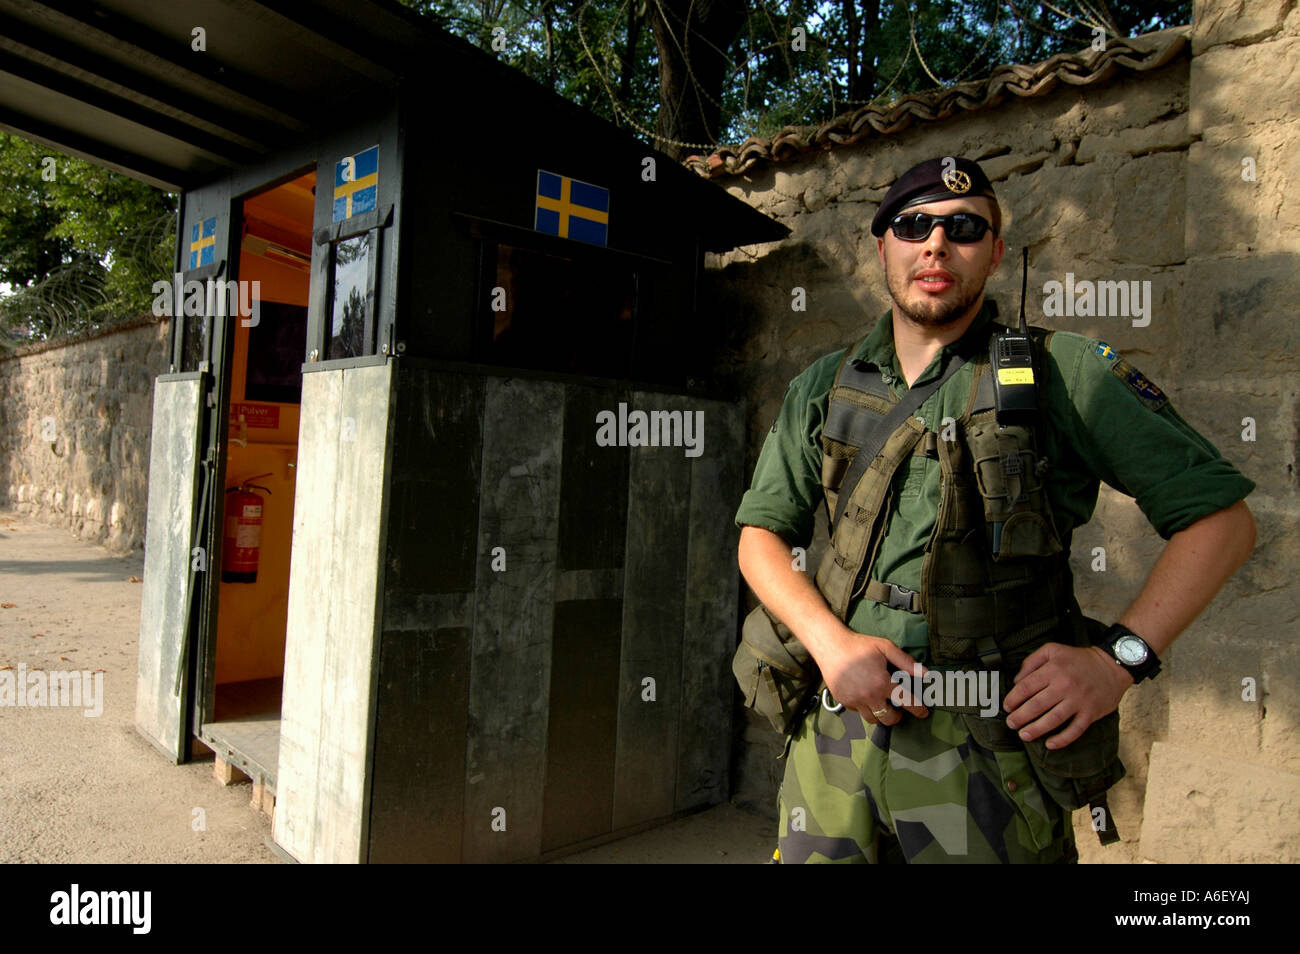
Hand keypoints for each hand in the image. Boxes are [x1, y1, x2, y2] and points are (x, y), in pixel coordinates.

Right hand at [818, 627, 929, 724]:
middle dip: (897, 717)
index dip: (918, 709)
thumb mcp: (886, 648)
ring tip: (881, 705)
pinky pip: (857, 711)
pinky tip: (864, 695)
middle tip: (899, 711)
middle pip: (889, 719)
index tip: (924, 713)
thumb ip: (906, 662)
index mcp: (882, 683)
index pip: (906, 701)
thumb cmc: (860, 645)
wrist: (830, 646)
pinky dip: (864, 707)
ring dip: (880, 715)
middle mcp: (869, 696)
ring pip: (872, 719)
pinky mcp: (843, 701)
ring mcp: (855, 701)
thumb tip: (926, 674)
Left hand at [1003, 643, 1132, 748]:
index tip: (1007, 707)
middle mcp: (1064, 686)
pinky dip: (1062, 739)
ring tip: (1024, 735)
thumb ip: (1032, 661)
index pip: (1026, 687)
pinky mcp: (1090, 713)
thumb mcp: (1053, 650)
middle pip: (1036, 705)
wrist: (1112, 665)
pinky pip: (1075, 730)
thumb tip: (1017, 680)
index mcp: (1053, 670)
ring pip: (1053, 719)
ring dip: (1036, 729)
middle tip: (1011, 724)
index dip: (1013, 699)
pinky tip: (1049, 744)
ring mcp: (1078, 701)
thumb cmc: (1079, 658)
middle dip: (1020, 717)